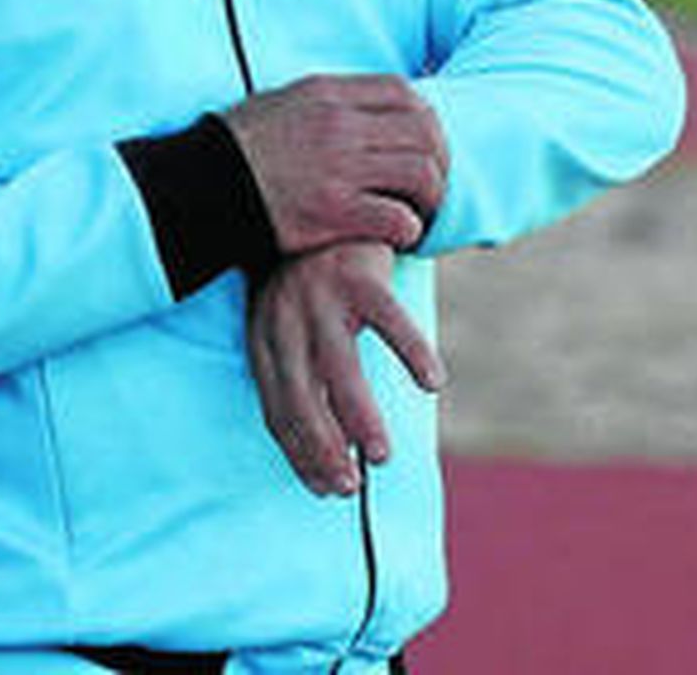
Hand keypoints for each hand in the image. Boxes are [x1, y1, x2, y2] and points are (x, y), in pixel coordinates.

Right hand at [221, 74, 447, 253]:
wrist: (203, 186)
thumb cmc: (242, 147)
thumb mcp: (284, 101)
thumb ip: (330, 101)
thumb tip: (372, 105)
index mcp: (329, 94)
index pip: (406, 94)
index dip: (427, 122)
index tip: (425, 147)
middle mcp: (340, 125)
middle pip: (424, 133)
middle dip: (440, 163)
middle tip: (431, 189)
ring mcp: (339, 168)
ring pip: (420, 175)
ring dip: (431, 200)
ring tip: (419, 215)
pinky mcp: (333, 212)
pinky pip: (397, 219)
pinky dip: (409, 230)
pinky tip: (398, 237)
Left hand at [247, 242, 444, 495]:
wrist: (332, 208)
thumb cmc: (315, 283)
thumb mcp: (291, 324)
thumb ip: (300, 376)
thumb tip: (324, 457)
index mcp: (264, 335)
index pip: (275, 407)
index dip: (300, 452)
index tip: (325, 488)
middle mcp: (284, 317)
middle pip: (298, 392)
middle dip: (322, 446)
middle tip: (349, 486)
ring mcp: (319, 294)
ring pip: (338, 366)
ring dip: (358, 416)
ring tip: (381, 455)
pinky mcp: (359, 275)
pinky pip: (390, 320)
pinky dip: (413, 352)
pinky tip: (432, 382)